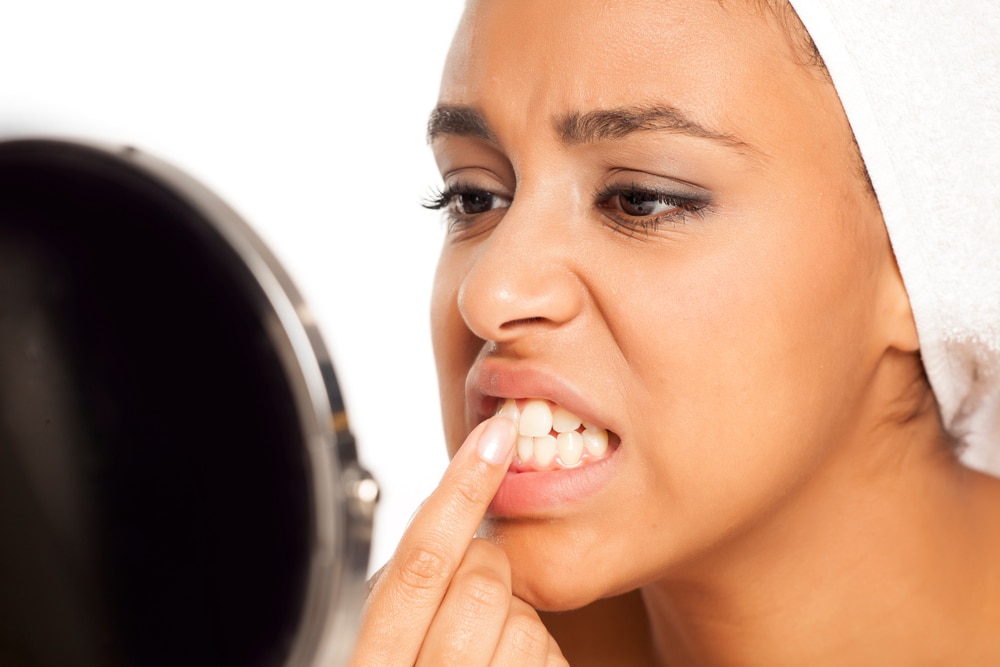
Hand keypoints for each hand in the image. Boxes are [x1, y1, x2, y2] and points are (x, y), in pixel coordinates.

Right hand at [350, 416, 567, 665]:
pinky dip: (541, 658)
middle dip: (487, 573)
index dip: (461, 492)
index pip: (422, 562)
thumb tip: (442, 513)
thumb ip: (398, 595)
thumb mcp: (370, 648)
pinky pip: (554, 661)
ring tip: (486, 646)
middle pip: (482, 584)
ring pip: (527, 624)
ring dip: (516, 622)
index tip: (495, 437)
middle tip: (468, 596)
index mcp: (369, 662)